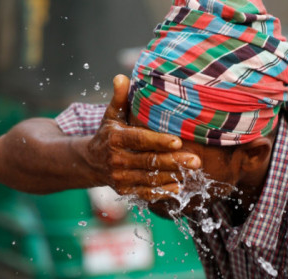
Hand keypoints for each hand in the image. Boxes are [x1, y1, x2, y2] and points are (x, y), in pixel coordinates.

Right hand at [85, 75, 200, 200]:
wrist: (91, 161)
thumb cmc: (109, 133)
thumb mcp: (112, 115)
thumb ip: (120, 98)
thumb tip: (121, 77)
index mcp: (115, 138)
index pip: (139, 140)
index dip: (158, 141)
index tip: (178, 140)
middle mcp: (116, 160)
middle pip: (148, 161)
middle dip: (173, 161)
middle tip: (196, 160)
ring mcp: (120, 177)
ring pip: (150, 179)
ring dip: (172, 176)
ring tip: (193, 172)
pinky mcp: (124, 191)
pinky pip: (146, 193)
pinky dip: (163, 192)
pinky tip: (179, 187)